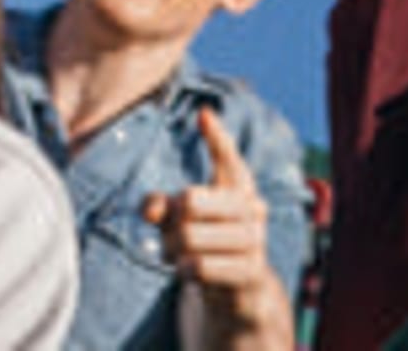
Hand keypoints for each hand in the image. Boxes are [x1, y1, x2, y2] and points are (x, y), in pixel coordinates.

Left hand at [142, 108, 292, 349]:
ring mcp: (255, 239)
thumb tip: (151, 208)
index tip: (203, 114)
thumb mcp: (179, 224)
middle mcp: (252, 208)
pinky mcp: (251, 271)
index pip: (229, 158)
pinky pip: (201, 266)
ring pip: (192, 236)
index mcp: (238, 189)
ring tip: (179, 258)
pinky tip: (189, 273)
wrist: (236, 295)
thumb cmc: (205, 246)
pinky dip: (185, 271)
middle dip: (169, 222)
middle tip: (172, 237)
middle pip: (190, 200)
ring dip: (174, 251)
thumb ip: (162, 208)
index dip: (216, 137)